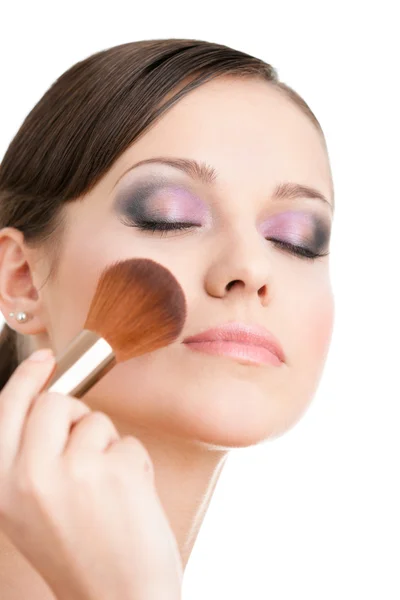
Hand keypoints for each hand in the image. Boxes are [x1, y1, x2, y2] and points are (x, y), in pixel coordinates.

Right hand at [0, 349, 181, 599]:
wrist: (119, 598)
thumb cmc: (79, 552)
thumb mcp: (30, 509)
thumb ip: (30, 457)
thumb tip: (49, 402)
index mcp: (4, 485)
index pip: (7, 409)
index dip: (26, 377)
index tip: (44, 358)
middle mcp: (33, 474)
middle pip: (58, 402)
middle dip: (78, 417)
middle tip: (89, 450)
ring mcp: (77, 469)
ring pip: (98, 421)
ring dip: (108, 448)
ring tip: (109, 491)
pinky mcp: (118, 470)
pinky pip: (129, 442)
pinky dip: (135, 463)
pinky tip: (130, 499)